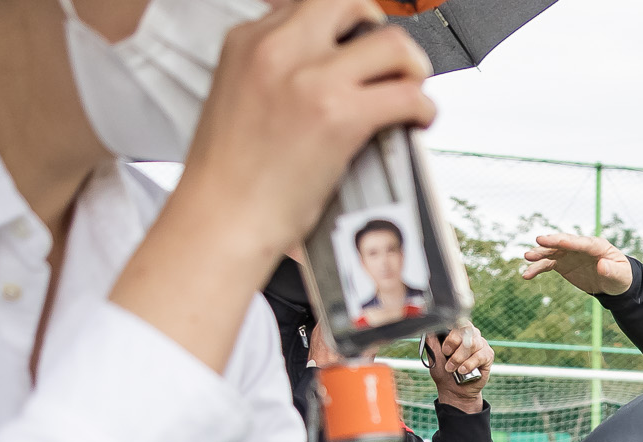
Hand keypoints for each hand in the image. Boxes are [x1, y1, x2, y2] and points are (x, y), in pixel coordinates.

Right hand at [113, 0, 435, 369]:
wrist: (218, 218)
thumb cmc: (226, 177)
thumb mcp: (236, 96)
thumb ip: (274, 72)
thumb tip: (324, 74)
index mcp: (248, 40)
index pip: (309, 5)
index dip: (342, 28)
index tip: (356, 52)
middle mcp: (278, 48)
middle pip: (348, 3)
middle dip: (378, 30)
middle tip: (390, 65)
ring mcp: (309, 78)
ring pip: (391, 42)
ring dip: (413, 66)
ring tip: (411, 91)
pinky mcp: (338, 115)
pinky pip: (406, 93)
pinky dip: (424, 108)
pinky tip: (416, 123)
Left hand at [426, 323, 491, 410]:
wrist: (454, 390)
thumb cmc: (444, 372)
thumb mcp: (434, 355)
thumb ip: (432, 340)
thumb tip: (429, 327)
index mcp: (458, 331)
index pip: (457, 321)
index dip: (450, 331)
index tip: (444, 345)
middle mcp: (471, 334)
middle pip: (466, 329)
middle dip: (453, 343)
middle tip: (446, 355)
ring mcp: (481, 344)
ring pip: (472, 344)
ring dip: (459, 357)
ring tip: (453, 368)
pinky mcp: (488, 355)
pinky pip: (480, 356)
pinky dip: (469, 364)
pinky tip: (463, 370)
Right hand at [520, 231, 633, 296]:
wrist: (613, 282)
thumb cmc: (620, 276)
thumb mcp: (620, 275)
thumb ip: (611, 270)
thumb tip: (602, 266)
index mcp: (596, 245)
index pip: (581, 242)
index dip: (568, 241)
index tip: (554, 240)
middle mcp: (579, 247)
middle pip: (563, 243)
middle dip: (551, 243)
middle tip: (538, 241)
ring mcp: (569, 254)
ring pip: (551, 252)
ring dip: (539, 254)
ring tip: (527, 257)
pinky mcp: (562, 263)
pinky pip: (547, 265)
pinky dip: (537, 269)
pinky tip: (527, 275)